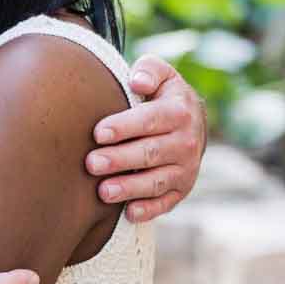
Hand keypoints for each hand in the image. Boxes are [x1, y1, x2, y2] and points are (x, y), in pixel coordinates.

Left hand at [86, 56, 206, 221]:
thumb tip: (137, 81)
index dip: (124, 127)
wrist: (193, 124)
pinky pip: (166, 203)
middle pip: (150, 153)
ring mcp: (186, 169)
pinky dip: (149, 210)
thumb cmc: (163, 96)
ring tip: (103, 191)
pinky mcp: (181, 190)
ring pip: (157, 181)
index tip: (98, 133)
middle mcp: (186, 142)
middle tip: (91, 163)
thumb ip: (149, 70)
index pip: (150, 120)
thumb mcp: (162, 74)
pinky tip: (129, 213)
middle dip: (120, 159)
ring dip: (130, 188)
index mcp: (179, 111)